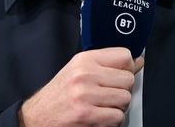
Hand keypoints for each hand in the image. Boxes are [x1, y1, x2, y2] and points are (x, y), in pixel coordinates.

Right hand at [19, 47, 144, 126]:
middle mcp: (85, 74)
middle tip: (109, 94)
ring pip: (125, 98)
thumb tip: (137, 62)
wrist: (37, 116)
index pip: (124, 56)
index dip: (128, 67)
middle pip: (128, 79)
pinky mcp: (86, 114)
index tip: (122, 74)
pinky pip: (117, 116)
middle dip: (123, 90)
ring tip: (104, 106)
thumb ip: (107, 65)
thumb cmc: (59, 94)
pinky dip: (112, 120)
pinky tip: (100, 116)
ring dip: (118, 106)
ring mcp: (85, 94)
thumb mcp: (79, 70)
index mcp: (84, 59)